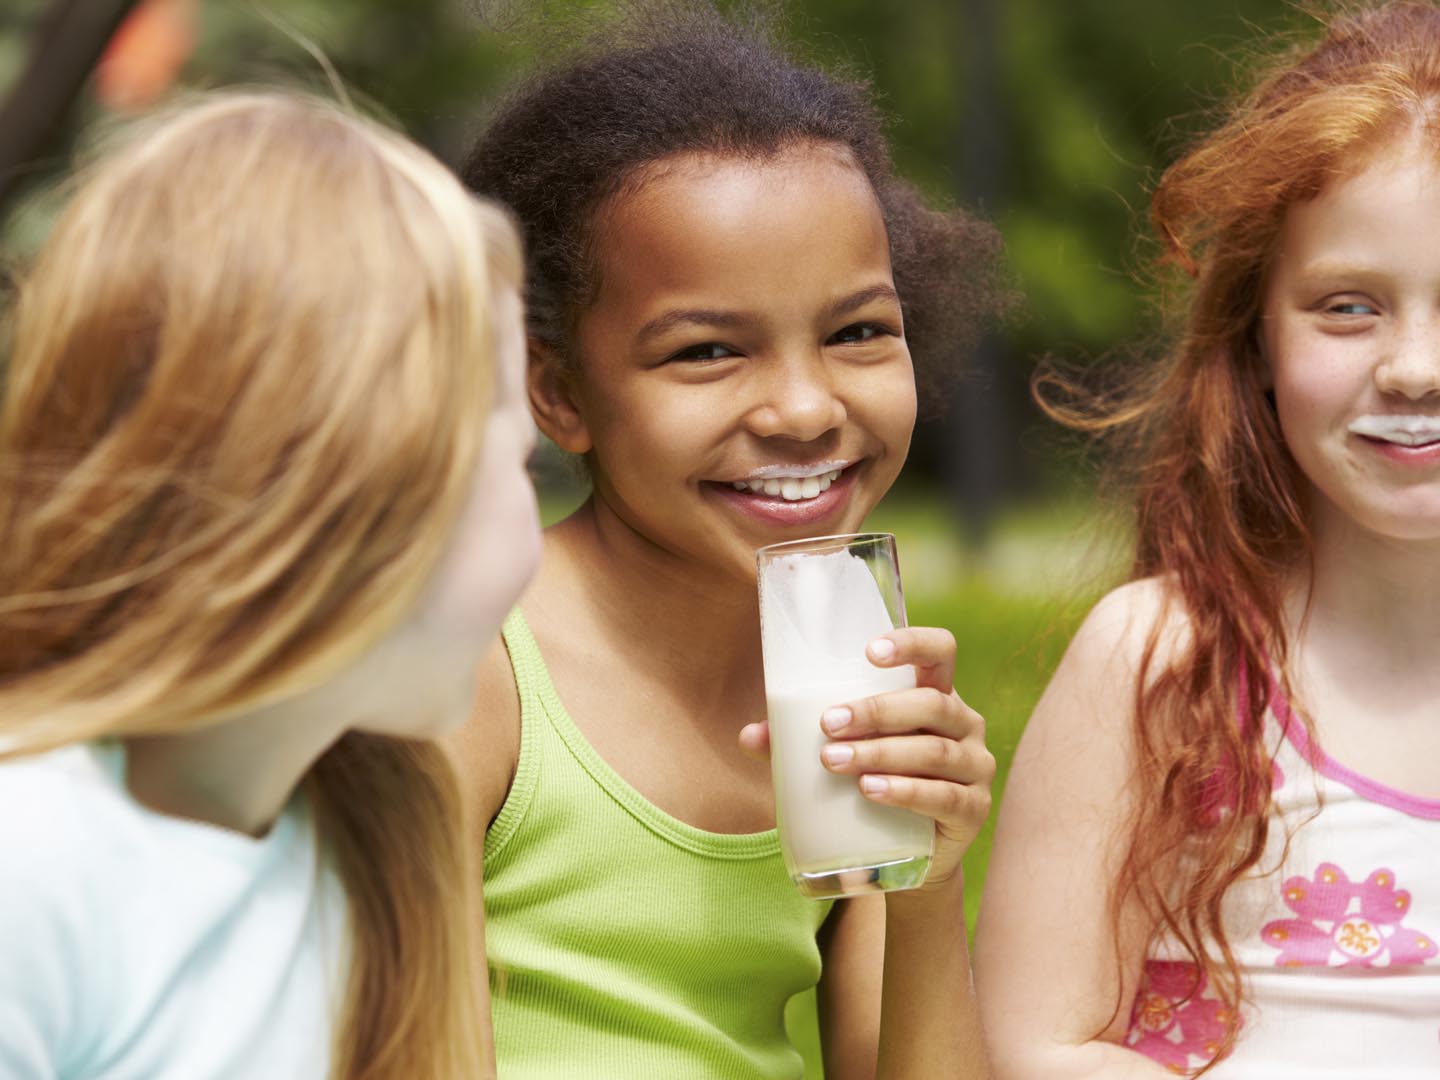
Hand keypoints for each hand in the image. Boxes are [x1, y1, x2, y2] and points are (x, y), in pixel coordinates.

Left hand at [741, 626, 993, 889]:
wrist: (909, 858)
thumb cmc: (871, 787)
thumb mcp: (844, 754)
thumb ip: (797, 743)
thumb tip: (749, 736)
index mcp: (935, 694)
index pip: (940, 652)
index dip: (912, 644)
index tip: (869, 653)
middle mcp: (964, 724)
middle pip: (931, 703)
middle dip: (876, 711)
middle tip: (828, 724)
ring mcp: (975, 767)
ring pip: (933, 751)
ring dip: (881, 753)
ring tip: (835, 761)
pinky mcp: (973, 811)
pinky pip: (943, 796)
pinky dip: (905, 791)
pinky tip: (872, 790)